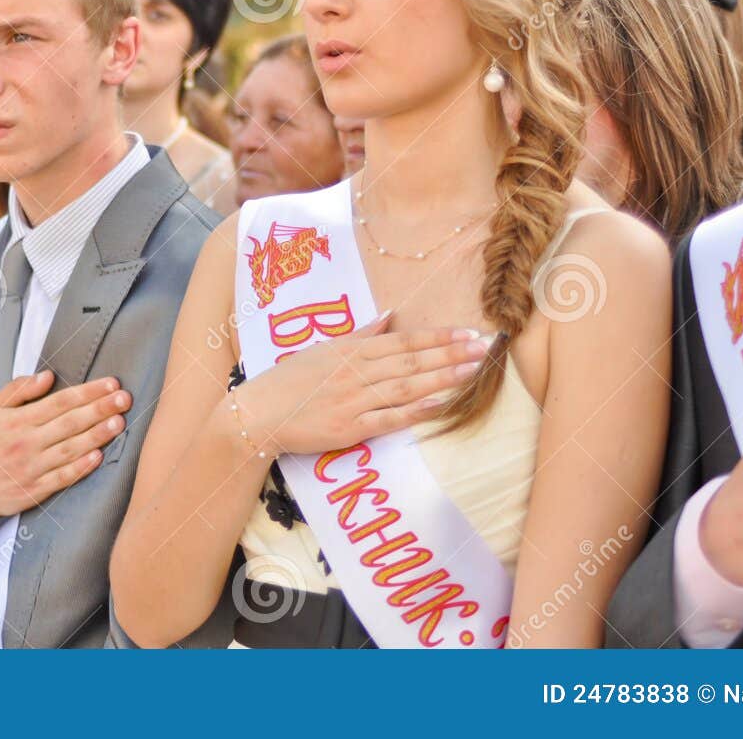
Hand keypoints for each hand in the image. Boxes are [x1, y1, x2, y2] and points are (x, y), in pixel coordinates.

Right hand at [0, 370, 130, 518]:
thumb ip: (18, 390)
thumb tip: (48, 376)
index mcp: (18, 420)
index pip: (61, 401)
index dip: (89, 392)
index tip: (111, 384)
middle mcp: (26, 443)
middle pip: (70, 422)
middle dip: (100, 409)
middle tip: (125, 399)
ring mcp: (30, 468)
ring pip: (70, 449)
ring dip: (97, 436)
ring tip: (119, 423)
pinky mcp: (32, 492)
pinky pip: (61, 479)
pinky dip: (80, 468)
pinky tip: (97, 457)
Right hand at [230, 313, 491, 456]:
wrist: (257, 414)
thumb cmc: (287, 381)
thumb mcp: (322, 350)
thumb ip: (360, 335)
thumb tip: (390, 315)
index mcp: (350, 351)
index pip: (402, 341)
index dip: (437, 337)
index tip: (467, 332)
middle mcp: (354, 372)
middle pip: (411, 360)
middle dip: (451, 353)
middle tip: (485, 347)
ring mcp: (352, 400)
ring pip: (406, 386)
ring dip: (442, 377)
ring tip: (474, 371)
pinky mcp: (348, 428)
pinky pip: (389, 418)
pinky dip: (415, 410)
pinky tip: (441, 404)